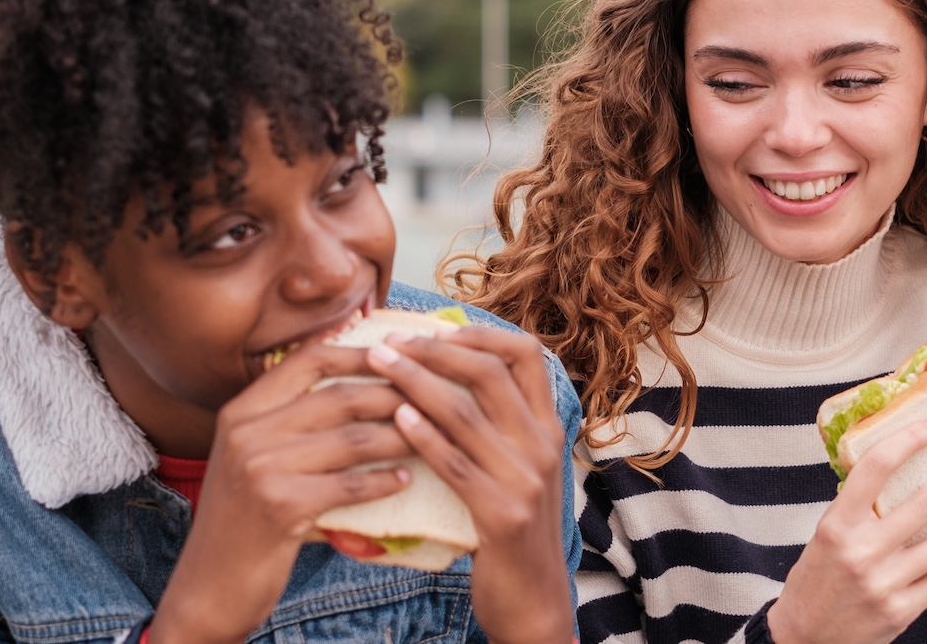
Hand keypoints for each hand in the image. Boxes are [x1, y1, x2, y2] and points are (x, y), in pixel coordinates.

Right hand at [153, 343, 416, 643]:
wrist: (210, 584)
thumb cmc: (244, 518)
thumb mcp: (251, 458)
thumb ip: (289, 422)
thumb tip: (358, 384)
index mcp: (241, 411)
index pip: (309, 361)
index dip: (359, 353)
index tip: (400, 356)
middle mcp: (247, 432)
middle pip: (340, 396)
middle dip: (394, 396)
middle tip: (432, 401)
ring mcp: (261, 468)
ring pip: (352, 439)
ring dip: (400, 438)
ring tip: (430, 440)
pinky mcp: (280, 506)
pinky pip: (350, 485)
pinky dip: (384, 481)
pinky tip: (405, 480)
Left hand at [367, 327, 569, 643]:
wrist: (534, 599)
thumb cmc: (513, 530)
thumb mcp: (520, 469)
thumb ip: (499, 427)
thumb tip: (450, 375)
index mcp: (549, 427)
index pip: (526, 354)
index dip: (480, 333)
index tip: (435, 326)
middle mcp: (544, 445)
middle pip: (491, 373)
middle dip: (435, 349)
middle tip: (389, 340)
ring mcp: (526, 479)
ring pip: (467, 412)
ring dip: (415, 381)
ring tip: (377, 365)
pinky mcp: (502, 515)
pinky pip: (456, 464)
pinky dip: (424, 436)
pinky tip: (395, 419)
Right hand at [767, 418, 926, 643]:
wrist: (805, 636)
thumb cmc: (818, 577)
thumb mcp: (827, 534)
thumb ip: (858, 505)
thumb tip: (897, 462)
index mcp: (837, 523)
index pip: (875, 468)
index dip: (908, 440)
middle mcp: (861, 550)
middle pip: (924, 503)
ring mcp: (884, 582)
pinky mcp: (902, 610)